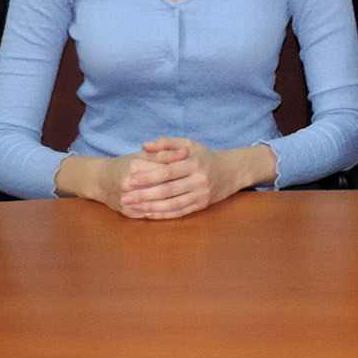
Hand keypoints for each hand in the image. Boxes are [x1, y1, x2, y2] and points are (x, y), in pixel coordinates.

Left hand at [114, 139, 237, 219]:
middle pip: (167, 190)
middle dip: (144, 194)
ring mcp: (201, 195)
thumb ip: (166, 143)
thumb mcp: (189, 144)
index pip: (167, 172)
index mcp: (195, 163)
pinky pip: (179, 212)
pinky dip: (163, 214)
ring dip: (150, 207)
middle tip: (126, 197)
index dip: (147, 177)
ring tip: (133, 207)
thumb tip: (145, 145)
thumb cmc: (205, 156)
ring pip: (172, 204)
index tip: (130, 180)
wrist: (231, 172)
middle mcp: (199, 180)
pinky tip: (149, 213)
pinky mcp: (202, 206)